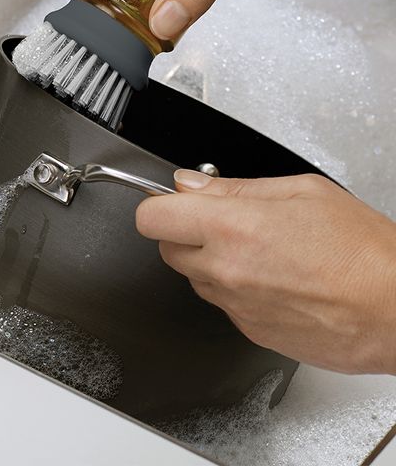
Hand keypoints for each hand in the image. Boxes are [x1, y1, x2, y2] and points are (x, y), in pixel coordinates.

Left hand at [135, 169, 395, 373]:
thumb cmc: (363, 251)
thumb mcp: (300, 191)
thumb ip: (234, 187)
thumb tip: (191, 183)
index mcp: (231, 228)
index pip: (151, 218)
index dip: (159, 205)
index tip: (173, 201)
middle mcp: (225, 270)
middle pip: (166, 249)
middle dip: (184, 231)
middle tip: (220, 220)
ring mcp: (236, 306)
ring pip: (195, 277)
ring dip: (210, 260)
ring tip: (259, 249)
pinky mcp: (250, 331)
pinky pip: (224, 302)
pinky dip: (235, 288)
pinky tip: (273, 276)